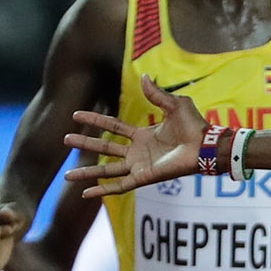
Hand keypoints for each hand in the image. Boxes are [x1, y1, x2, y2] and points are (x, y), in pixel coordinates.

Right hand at [63, 75, 208, 196]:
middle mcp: (138, 151)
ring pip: (107, 169)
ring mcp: (140, 165)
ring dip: (87, 171)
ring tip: (66, 175)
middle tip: (65, 139)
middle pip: (105, 147)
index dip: (95, 120)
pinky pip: (120, 186)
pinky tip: (86, 193)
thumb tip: (143, 76)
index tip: (75, 115)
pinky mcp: (144, 177)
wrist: (206, 145)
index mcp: (143, 135)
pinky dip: (103, 190)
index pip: (113, 127)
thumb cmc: (194, 126)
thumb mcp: (174, 104)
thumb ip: (157, 93)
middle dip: (85, 144)